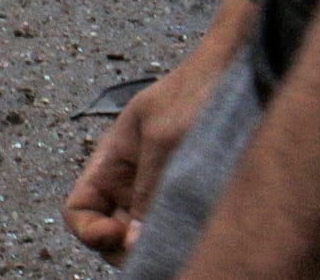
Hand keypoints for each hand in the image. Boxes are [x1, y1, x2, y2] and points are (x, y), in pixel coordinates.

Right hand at [64, 54, 227, 264]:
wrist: (240, 72)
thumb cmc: (195, 90)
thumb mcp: (164, 136)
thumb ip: (148, 189)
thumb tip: (134, 245)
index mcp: (111, 162)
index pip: (78, 210)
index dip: (87, 229)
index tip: (116, 235)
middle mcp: (132, 184)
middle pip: (110, 235)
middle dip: (124, 247)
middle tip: (152, 245)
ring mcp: (161, 194)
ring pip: (144, 239)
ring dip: (154, 245)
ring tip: (179, 238)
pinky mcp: (191, 201)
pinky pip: (175, 232)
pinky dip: (179, 240)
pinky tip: (196, 235)